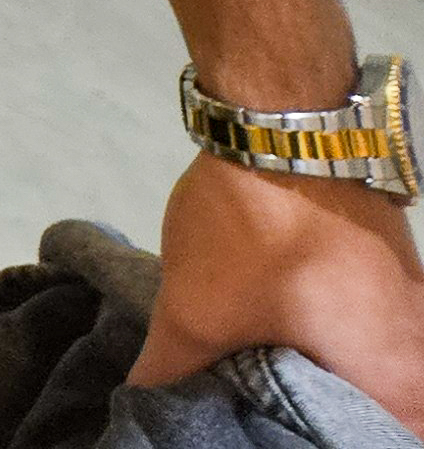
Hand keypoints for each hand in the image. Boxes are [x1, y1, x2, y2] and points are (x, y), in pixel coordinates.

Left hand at [133, 147, 423, 423]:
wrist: (286, 123)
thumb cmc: (260, 232)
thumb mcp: (197, 312)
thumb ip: (171, 371)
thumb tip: (142, 404)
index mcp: (402, 388)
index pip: (371, 444)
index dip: (314, 443)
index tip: (268, 438)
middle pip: (373, 417)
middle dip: (312, 420)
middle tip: (253, 421)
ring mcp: (416, 314)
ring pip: (371, 376)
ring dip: (320, 384)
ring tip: (256, 389)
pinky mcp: (393, 277)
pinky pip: (367, 336)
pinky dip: (327, 347)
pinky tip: (278, 346)